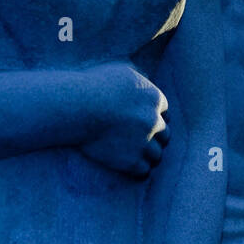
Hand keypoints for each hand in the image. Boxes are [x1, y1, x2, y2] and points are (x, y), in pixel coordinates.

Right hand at [77, 63, 169, 177]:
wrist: (78, 107)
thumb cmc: (94, 86)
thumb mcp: (121, 73)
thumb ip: (138, 80)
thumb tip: (145, 82)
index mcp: (154, 99)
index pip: (165, 113)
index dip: (155, 118)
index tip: (144, 122)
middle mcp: (154, 121)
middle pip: (165, 135)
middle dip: (155, 137)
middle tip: (142, 140)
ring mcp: (144, 142)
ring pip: (157, 155)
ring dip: (148, 155)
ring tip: (135, 155)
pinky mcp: (131, 161)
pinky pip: (144, 170)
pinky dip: (138, 169)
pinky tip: (129, 166)